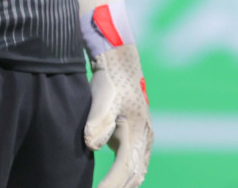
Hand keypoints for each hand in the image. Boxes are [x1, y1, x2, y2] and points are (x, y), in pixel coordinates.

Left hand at [78, 0, 151, 187]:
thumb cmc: (110, 80)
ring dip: (122, 184)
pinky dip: (124, 178)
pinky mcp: (138, 136)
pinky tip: (112, 183)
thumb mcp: (102, 97)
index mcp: (138, 132)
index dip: (109, 187)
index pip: (124, 171)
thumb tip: (92, 144)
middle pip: (133, 176)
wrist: (121, 62)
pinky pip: (134, 165)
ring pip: (136, 172)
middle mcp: (145, 138)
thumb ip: (98, 121)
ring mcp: (144, 138)